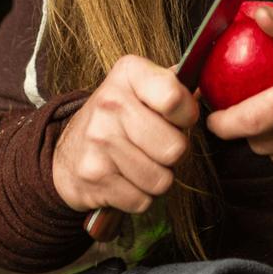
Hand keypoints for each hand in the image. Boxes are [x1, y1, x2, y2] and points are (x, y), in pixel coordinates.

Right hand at [52, 56, 198, 212]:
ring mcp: (98, 141)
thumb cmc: (120, 118)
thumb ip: (175, 84)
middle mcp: (110, 102)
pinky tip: (125, 179)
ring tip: (142, 162)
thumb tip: (204, 89)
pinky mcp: (93, 177)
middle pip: (175, 148)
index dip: (187, 115)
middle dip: (175, 154)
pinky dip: (140, 196)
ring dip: (158, 178)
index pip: (174, 98)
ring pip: (162, 180)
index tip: (178, 118)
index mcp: (129, 73)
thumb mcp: (143, 87)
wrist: (68, 151)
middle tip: (158, 146)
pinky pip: (143, 200)